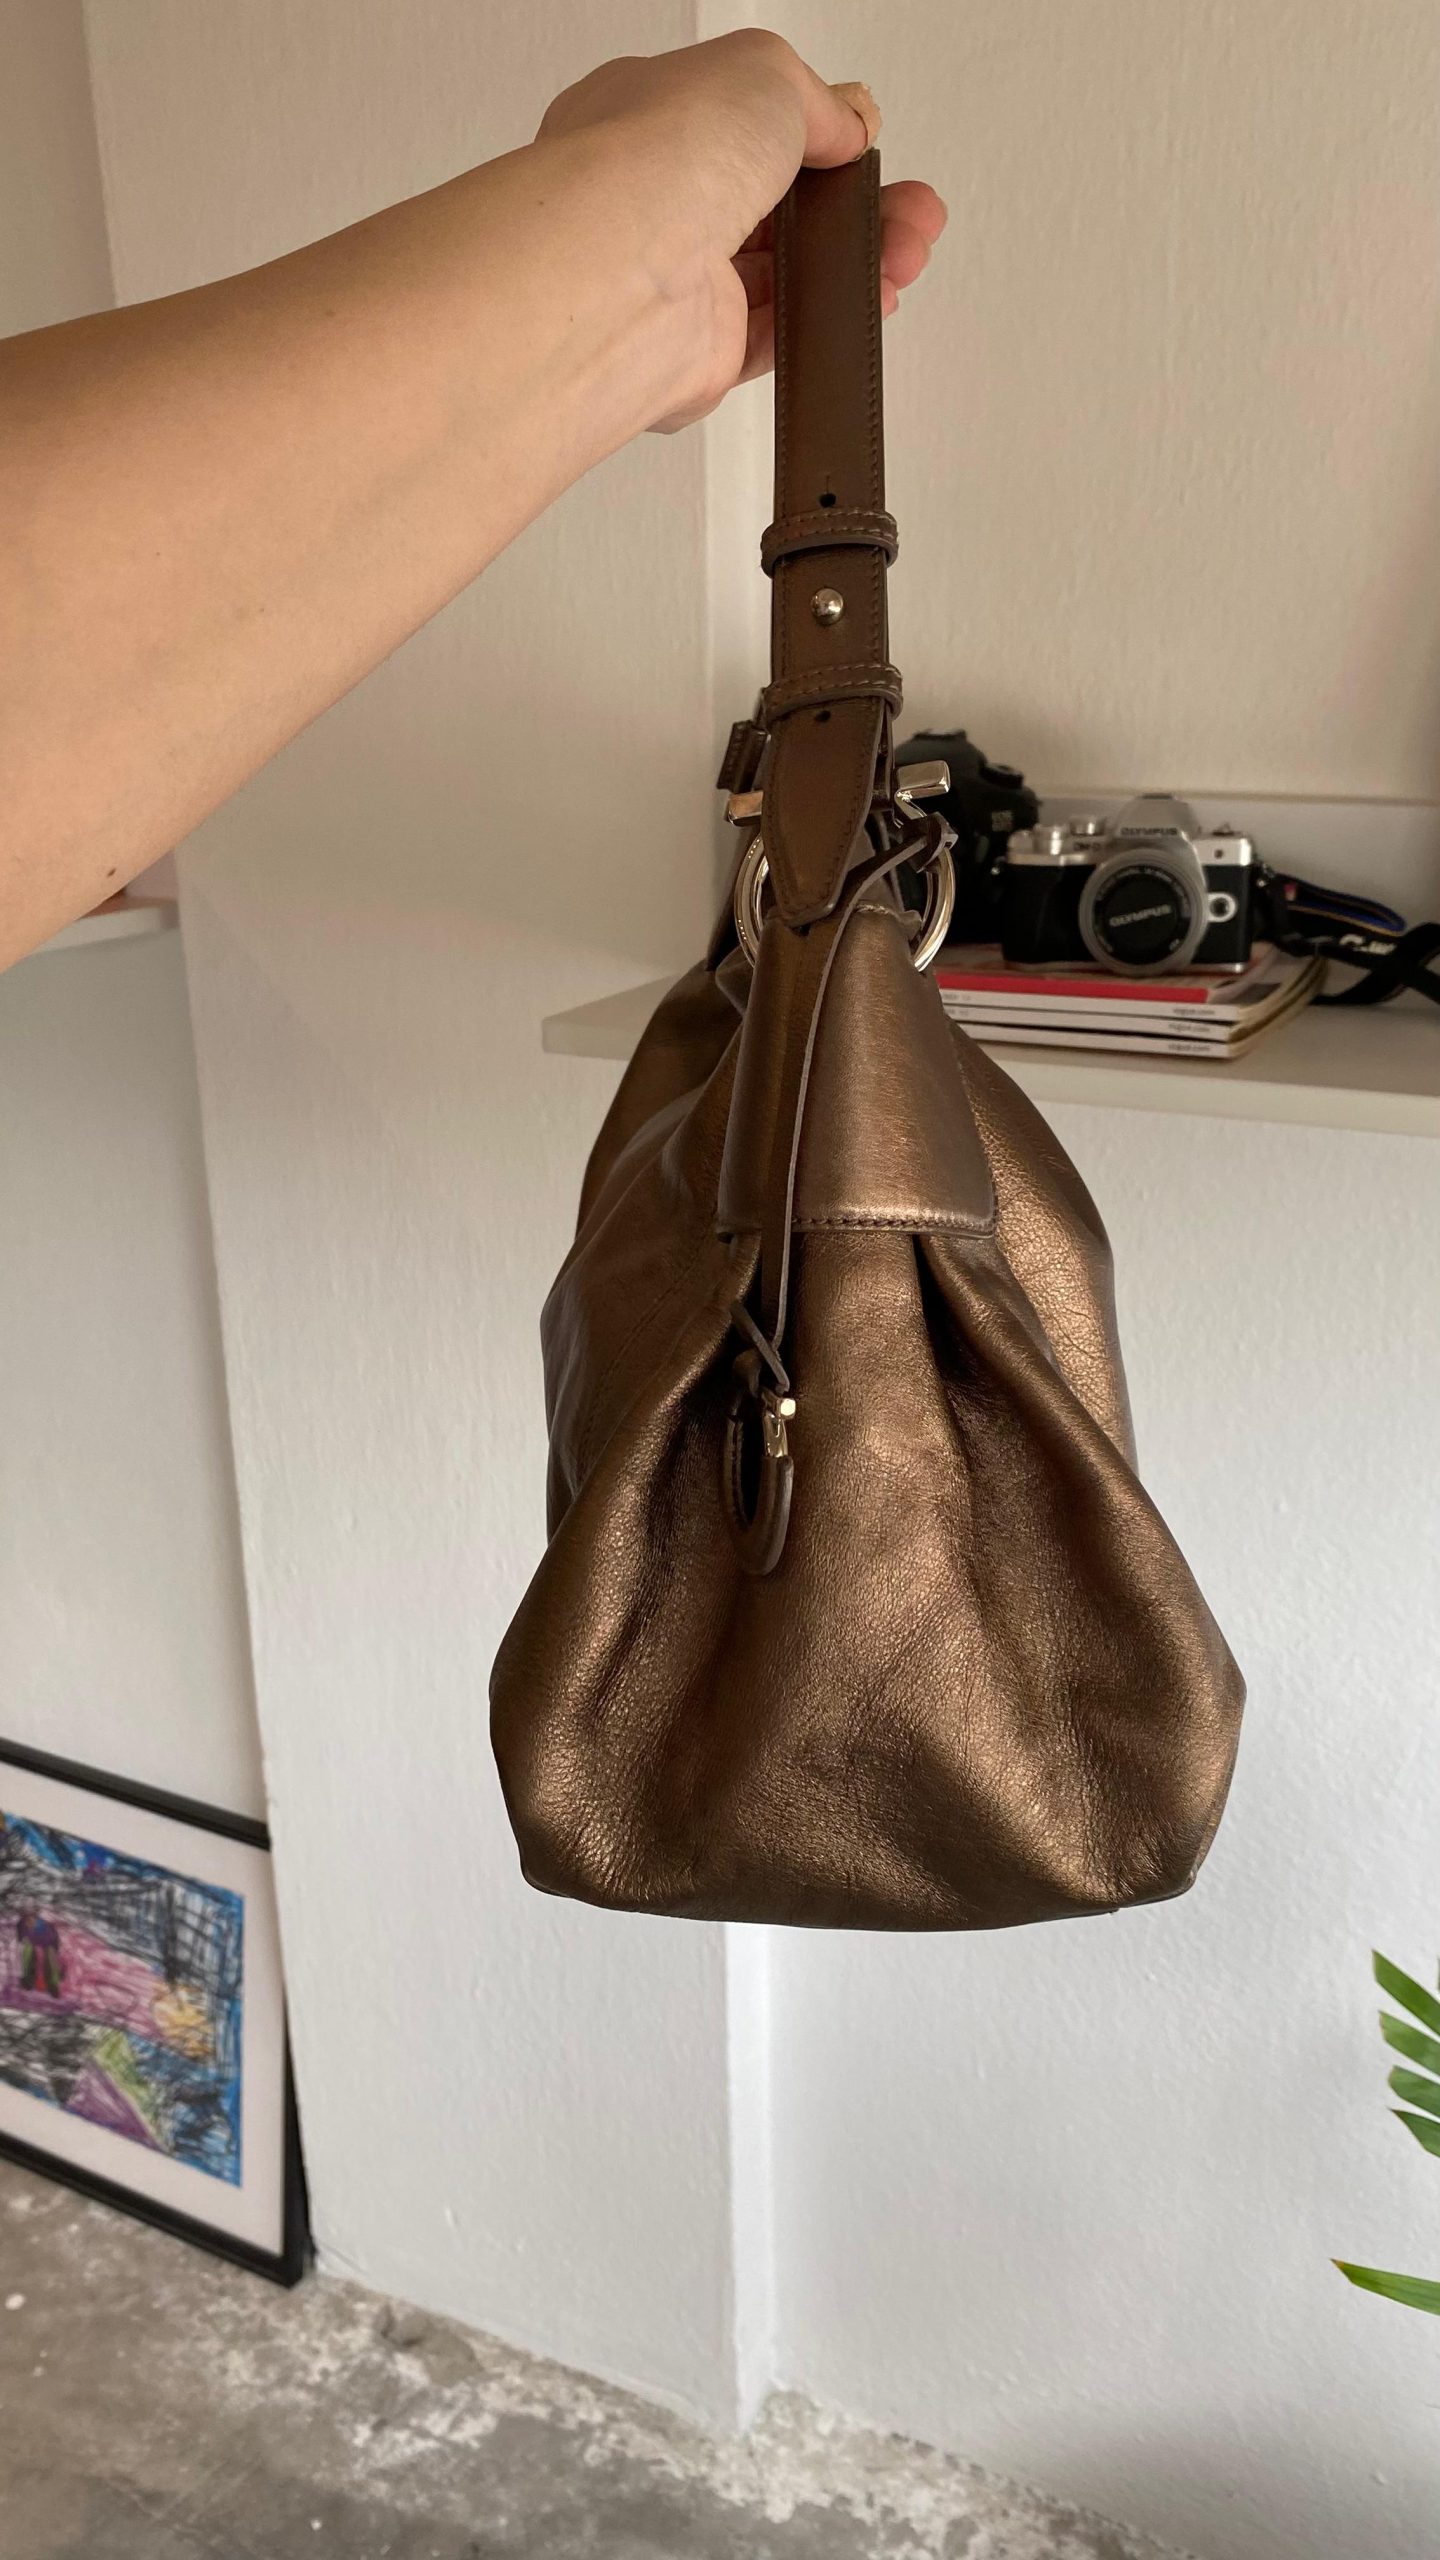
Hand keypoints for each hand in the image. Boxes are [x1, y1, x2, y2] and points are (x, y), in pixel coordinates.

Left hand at [538, 30, 945, 430]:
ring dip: (853, 261)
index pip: (742, 122)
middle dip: (852, 204)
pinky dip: (829, 319)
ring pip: (783, 273)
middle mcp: (655, 200)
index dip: (813, 133)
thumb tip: (846, 122)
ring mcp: (675, 280)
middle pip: (774, 205)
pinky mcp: (697, 354)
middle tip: (907, 209)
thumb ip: (815, 99)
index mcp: (650, 117)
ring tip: (907, 250)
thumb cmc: (662, 155)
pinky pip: (777, 337)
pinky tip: (871, 297)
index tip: (863, 143)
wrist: (625, 271)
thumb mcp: (764, 72)